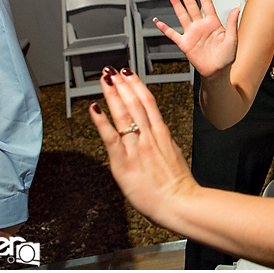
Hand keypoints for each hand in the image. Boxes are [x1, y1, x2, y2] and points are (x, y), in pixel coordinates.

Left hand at [90, 69, 197, 226]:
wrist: (179, 202)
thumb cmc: (177, 184)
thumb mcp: (173, 155)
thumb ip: (162, 142)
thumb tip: (155, 134)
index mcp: (162, 134)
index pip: (148, 102)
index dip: (137, 85)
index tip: (128, 73)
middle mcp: (149, 136)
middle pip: (135, 103)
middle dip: (122, 84)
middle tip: (112, 70)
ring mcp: (137, 148)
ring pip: (124, 114)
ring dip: (113, 94)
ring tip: (104, 80)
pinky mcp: (124, 162)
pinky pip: (111, 137)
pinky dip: (102, 121)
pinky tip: (95, 108)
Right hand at [154, 0, 239, 77]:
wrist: (217, 72)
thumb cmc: (226, 57)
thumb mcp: (232, 39)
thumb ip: (232, 22)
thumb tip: (237, 6)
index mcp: (213, 23)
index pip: (206, 3)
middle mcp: (201, 25)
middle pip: (191, 5)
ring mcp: (191, 33)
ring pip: (182, 15)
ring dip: (176, 3)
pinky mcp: (184, 43)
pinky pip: (172, 34)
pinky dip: (164, 28)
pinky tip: (158, 21)